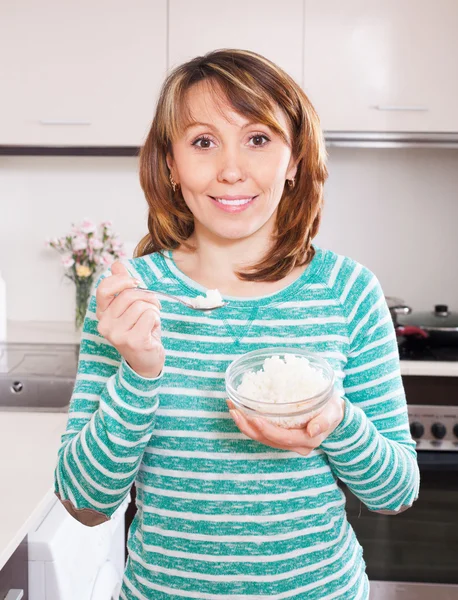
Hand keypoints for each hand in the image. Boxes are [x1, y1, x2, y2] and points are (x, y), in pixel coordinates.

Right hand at [96, 261, 164, 378]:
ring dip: (153, 310)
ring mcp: (117, 335)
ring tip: (151, 321)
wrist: (147, 361)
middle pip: (129, 295)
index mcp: (102, 315)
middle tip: (153, 306)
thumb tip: (117, 264)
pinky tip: (152, 330)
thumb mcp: (130, 308)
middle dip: (147, 297)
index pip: (104, 288)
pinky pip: (150, 315)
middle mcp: (105, 325)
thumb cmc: (140, 331)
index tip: (136, 283)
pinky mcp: (133, 341)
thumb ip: (123, 287)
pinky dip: (157, 319)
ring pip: (141, 305)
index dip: (122, 280)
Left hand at [227, 392, 344, 455]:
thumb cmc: (332, 409)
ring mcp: (287, 442)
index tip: (254, 417)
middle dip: (248, 427)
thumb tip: (313, 430)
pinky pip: (263, 433)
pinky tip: (240, 410)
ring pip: (262, 438)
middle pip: (267, 440)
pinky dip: (250, 422)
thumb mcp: (333, 412)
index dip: (267, 430)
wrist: (333, 414)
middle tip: (234, 410)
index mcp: (307, 441)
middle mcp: (295, 445)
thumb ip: (325, 421)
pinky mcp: (281, 436)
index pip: (283, 438)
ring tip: (232, 408)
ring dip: (245, 425)